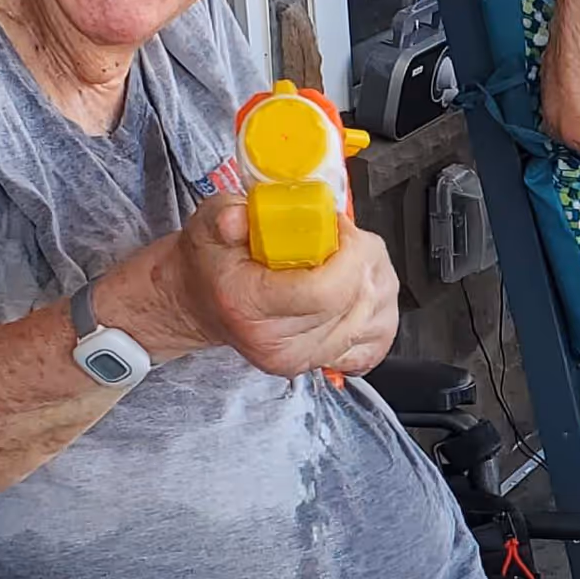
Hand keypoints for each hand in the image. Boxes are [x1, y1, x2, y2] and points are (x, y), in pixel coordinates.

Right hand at [157, 201, 400, 379]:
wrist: (202, 302)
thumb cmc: (212, 263)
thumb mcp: (208, 225)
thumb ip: (225, 216)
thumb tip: (238, 218)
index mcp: (250, 306)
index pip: (326, 292)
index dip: (349, 253)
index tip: (339, 228)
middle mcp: (278, 344)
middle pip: (355, 302)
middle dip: (364, 259)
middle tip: (344, 236)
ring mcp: (301, 359)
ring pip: (373, 319)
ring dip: (374, 280)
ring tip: (350, 257)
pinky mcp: (318, 362)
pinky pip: (374, 342)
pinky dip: (378, 311)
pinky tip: (360, 289)